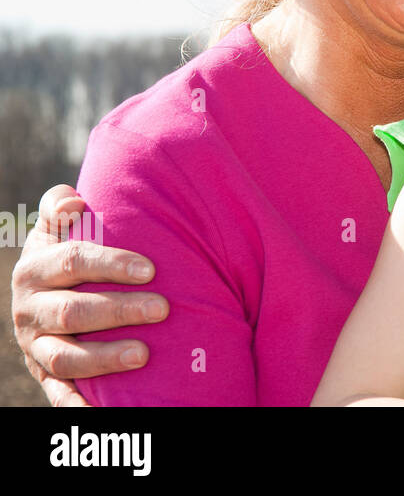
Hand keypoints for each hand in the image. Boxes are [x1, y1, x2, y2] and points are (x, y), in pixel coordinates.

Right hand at [10, 185, 168, 405]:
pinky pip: (59, 395)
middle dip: (119, 311)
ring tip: (144, 354)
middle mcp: (30, 311)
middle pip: (74, 311)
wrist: (40, 295)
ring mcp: (36, 346)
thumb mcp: (56, 229)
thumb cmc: (64, 255)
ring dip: (104, 358)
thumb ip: (61, 209)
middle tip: (162, 309)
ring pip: (66, 357)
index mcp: (36, 270)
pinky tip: (103, 412)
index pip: (73, 262)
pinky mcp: (45, 375)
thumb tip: (72, 201)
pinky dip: (78, 406)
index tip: (150, 269)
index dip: (111, 264)